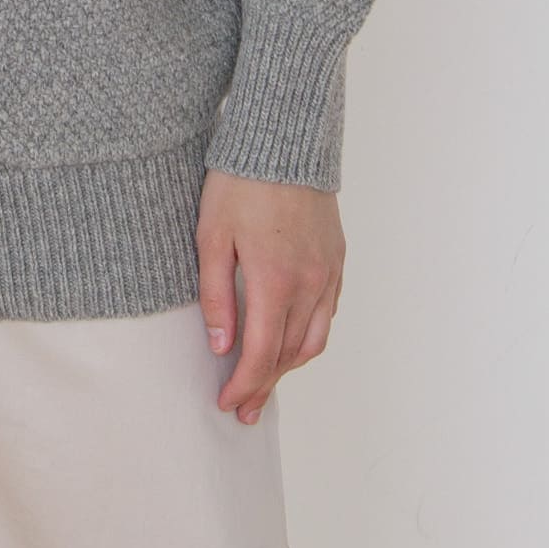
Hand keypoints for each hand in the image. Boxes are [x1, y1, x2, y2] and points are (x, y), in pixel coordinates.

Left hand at [195, 169, 343, 422]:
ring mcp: (328, 272)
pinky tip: (292, 341)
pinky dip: (309, 337)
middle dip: (265, 385)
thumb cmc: (240, 182)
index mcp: (275, 281)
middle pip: (289, 354)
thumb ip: (215, 295)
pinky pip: (327, 313)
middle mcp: (309, 283)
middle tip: (243, 407)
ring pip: (314, 339)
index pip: (262, 354)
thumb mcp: (212, 235)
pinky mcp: (336, 259)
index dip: (244, 385)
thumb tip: (220, 346)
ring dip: (289, 367)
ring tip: (266, 383)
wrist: (283, 140)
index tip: (226, 402)